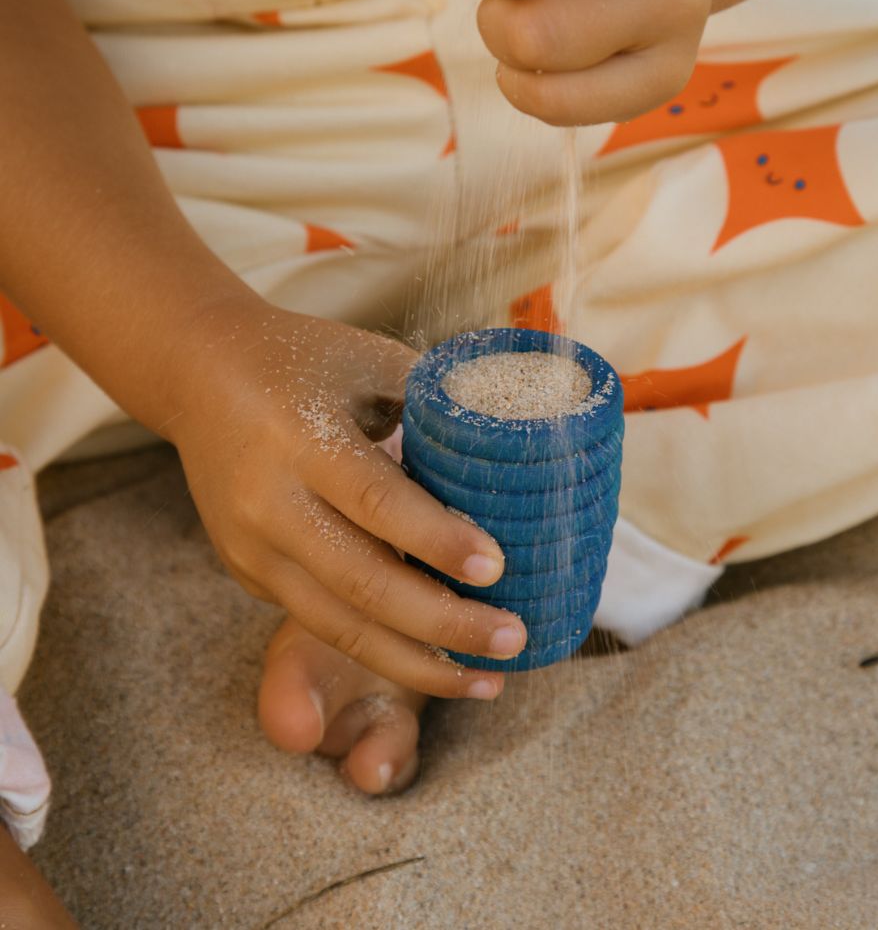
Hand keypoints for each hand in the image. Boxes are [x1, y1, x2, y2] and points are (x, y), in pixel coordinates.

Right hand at [167, 299, 526, 699]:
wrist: (201, 375)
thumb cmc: (303, 360)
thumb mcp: (370, 362)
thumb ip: (434, 410)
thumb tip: (516, 455)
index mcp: (300, 439)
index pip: (377, 502)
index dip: (438, 540)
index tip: (498, 568)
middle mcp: (269, 504)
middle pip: (362, 583)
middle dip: (445, 623)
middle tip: (514, 638)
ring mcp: (253, 549)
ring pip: (340, 626)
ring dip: (419, 663)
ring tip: (489, 678)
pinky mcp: (250, 574)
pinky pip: (322, 621)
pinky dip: (384, 646)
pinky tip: (438, 656)